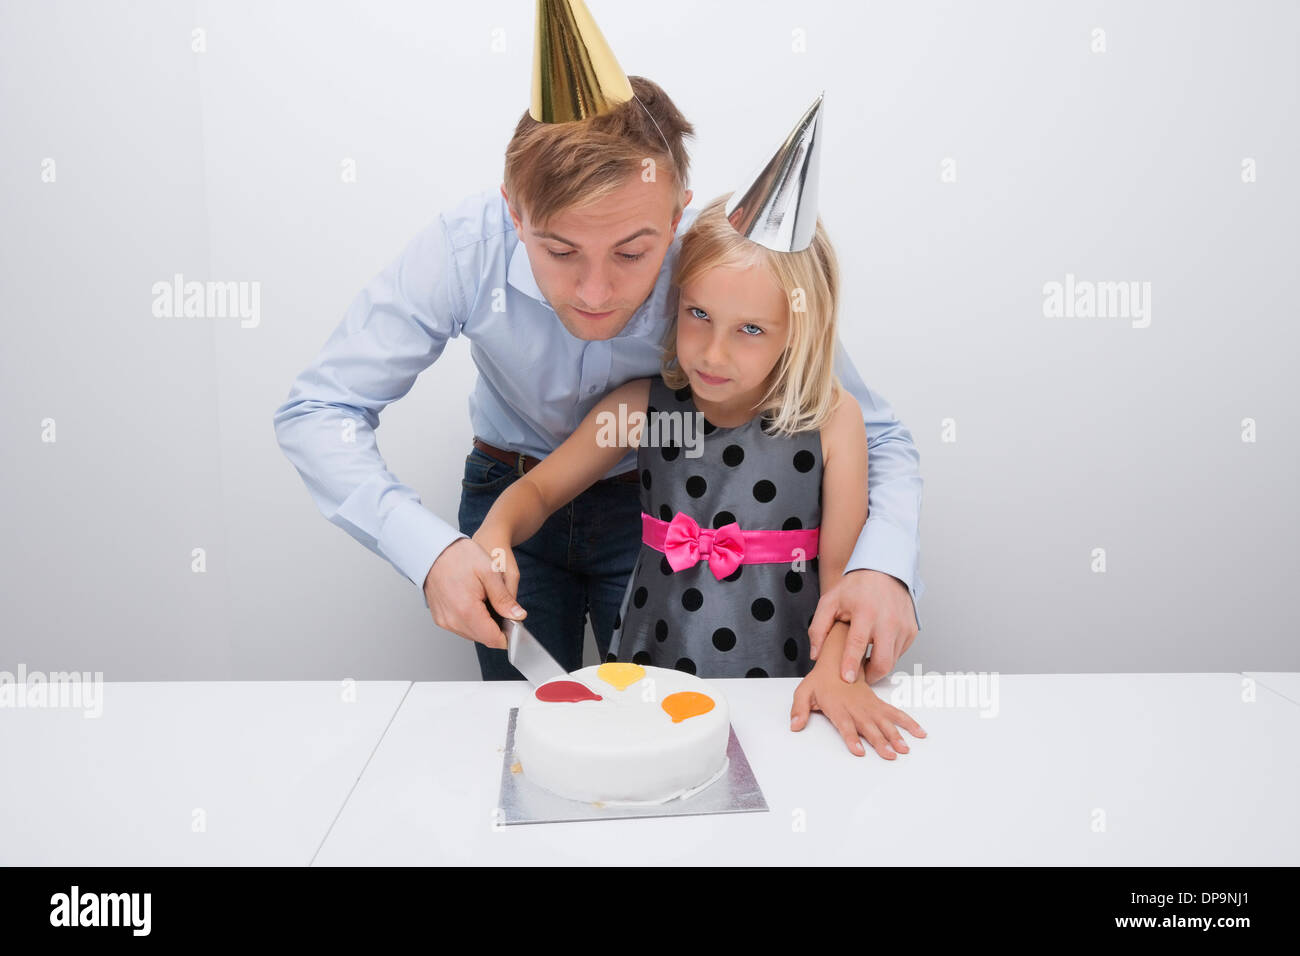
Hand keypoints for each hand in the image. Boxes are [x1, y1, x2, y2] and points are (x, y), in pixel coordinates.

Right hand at [422, 537, 524, 649]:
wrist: (435, 550)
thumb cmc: (460, 557)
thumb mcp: (490, 572)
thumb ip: (504, 598)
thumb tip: (518, 616)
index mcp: (466, 610)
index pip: (493, 639)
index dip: (508, 634)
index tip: (513, 621)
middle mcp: (452, 620)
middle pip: (483, 639)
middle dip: (496, 627)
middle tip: (499, 605)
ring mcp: (444, 621)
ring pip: (472, 634)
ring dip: (483, 624)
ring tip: (484, 600)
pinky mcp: (440, 618)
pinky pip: (461, 627)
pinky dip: (471, 620)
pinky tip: (473, 602)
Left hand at [790, 664, 925, 758]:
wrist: (838, 659)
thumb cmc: (820, 681)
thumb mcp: (804, 692)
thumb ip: (799, 709)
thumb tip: (794, 725)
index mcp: (837, 706)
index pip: (845, 724)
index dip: (852, 738)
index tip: (859, 751)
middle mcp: (856, 707)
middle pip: (869, 727)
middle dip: (879, 742)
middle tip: (889, 755)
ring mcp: (869, 706)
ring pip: (885, 722)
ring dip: (896, 735)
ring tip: (904, 749)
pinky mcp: (878, 704)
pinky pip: (895, 713)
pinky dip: (908, 723)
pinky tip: (919, 732)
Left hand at [808, 569, 917, 683]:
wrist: (885, 571)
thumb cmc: (857, 587)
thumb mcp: (830, 601)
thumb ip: (818, 628)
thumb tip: (816, 654)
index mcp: (865, 612)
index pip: (858, 643)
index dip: (852, 663)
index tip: (848, 678)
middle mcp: (888, 620)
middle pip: (882, 661)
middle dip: (870, 675)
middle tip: (858, 675)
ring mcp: (903, 626)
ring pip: (892, 660)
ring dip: (878, 665)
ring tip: (865, 658)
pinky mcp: (911, 630)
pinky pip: (899, 653)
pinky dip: (888, 655)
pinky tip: (878, 645)